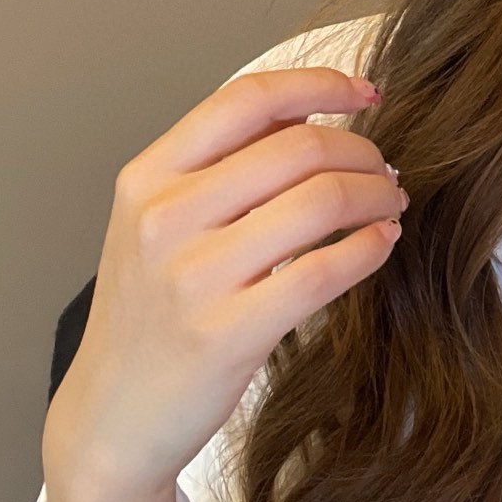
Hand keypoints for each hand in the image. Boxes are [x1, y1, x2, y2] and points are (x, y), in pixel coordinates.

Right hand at [42, 67, 403, 501]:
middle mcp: (165, 217)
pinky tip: (381, 243)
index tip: (367, 94)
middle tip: (386, 170)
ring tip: (390, 205)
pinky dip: (370, 248)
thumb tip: (311, 111)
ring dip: (376, 195)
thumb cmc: (150, 312)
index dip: (320, 85)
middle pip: (298, 147)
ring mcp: (193, 277)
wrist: (111, 416)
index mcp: (148, 177)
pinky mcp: (227, 333)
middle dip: (363, 151)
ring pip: (321, 200)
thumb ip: (223, 164)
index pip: (247, 99)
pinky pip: (325, 271)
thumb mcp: (159, 222)